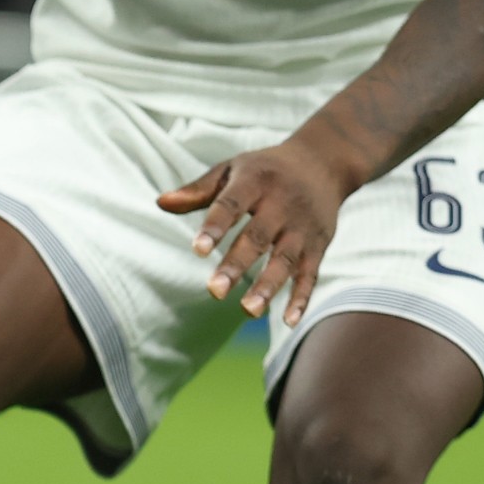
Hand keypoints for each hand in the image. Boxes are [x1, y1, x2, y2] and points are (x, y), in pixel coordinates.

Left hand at [158, 130, 356, 324]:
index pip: (232, 205)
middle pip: (258, 237)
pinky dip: (302, 297)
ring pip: (285, 259)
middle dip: (237, 265)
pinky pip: (311, 274)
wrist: (323, 162)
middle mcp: (282, 204)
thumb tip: (160, 203)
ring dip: (268, 286)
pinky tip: (288, 321)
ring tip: (248, 310)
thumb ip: (198, 190)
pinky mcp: (318, 245)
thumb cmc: (265, 169)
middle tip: (214, 291)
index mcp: (255, 181)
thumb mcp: (232, 169)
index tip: (197, 250)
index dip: (215, 226)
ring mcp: (302, 227)